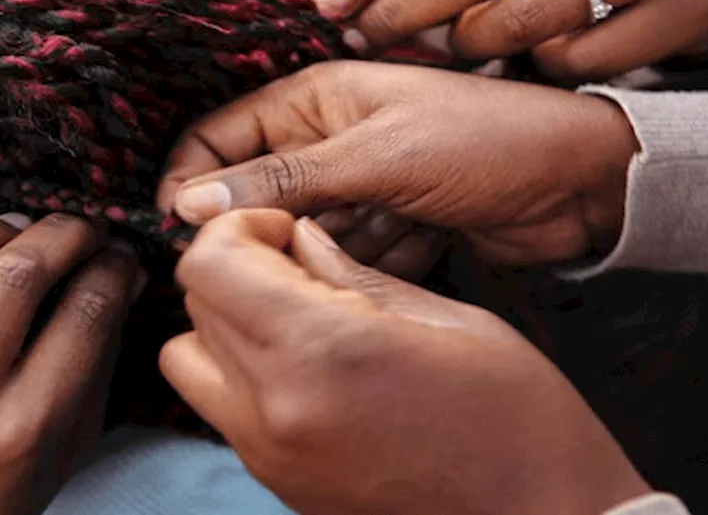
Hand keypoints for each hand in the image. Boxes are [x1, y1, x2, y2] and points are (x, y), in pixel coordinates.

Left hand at [0, 214, 145, 514]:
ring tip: (0, 231)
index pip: (85, 314)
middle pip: (14, 278)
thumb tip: (121, 278)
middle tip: (68, 226)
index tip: (111, 252)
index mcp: (21, 435)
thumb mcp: (54, 460)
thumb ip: (92, 374)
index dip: (109, 266)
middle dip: (59, 233)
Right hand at [158, 60, 639, 265]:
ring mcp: (353, 181)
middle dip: (276, 225)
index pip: (215, 136)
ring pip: (297, 233)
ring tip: (401, 220)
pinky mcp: (382, 221)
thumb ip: (281, 180)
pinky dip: (375, 256)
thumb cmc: (485, 144)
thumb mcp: (376, 157)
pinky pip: (342, 255)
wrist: (581, 183)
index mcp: (311, 95)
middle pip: (253, 193)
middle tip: (316, 240)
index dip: (190, 181)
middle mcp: (322, 136)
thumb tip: (188, 203)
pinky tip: (428, 234)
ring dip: (338, 243)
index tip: (180, 232)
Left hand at [161, 209, 651, 514]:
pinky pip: (218, 406)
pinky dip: (239, 371)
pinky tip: (304, 364)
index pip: (210, 262)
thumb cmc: (520, 425)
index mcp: (322, 349)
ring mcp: (267, 451)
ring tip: (291, 315)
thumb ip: (353, 271)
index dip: (239, 228)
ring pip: (187, 356)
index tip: (281, 228)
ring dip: (222, 322)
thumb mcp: (449, 319)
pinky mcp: (273, 479)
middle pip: (193, 304)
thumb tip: (300, 238)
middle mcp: (276, 405)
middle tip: (293, 263)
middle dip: (233, 265)